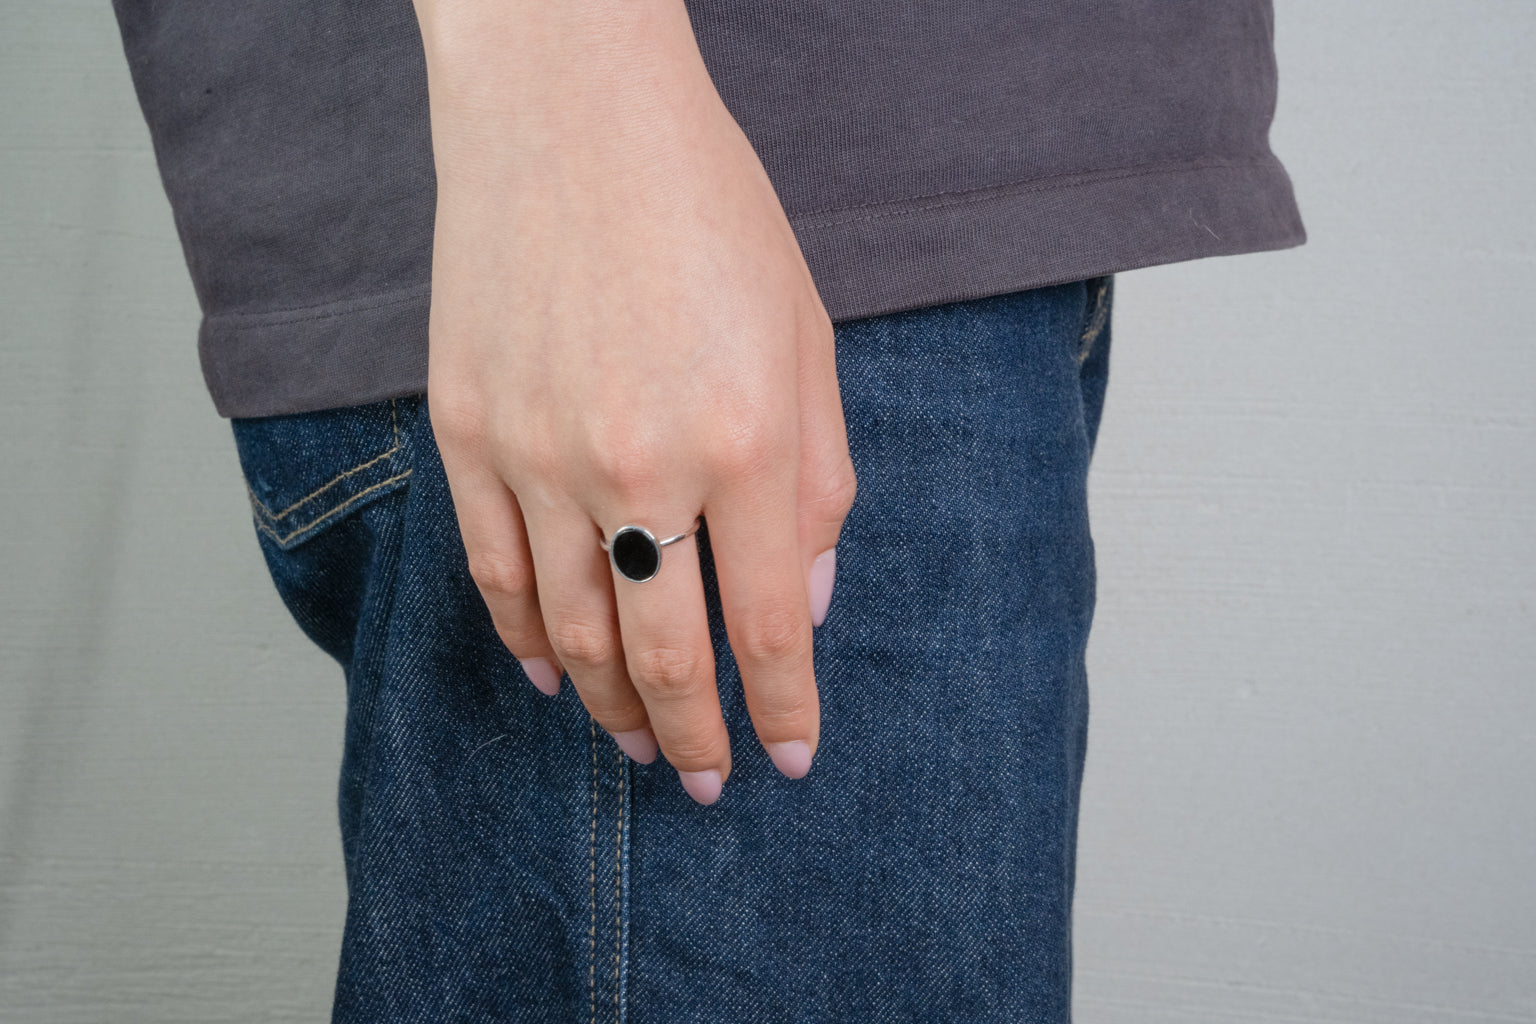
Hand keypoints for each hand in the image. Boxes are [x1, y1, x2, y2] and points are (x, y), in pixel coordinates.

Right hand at [413, 0, 856, 803]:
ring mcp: (538, 453)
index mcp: (744, 440)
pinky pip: (492, 572)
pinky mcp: (467, 432)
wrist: (570, 111)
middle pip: (666, 654)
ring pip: (572, 630)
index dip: (786, 707)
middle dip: (696, 737)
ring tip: (639, 743)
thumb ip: (818, 480)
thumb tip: (806, 601)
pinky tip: (550, 673)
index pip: (769, 626)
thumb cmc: (709, 210)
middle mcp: (639, 464)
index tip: (792, 757)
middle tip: (710, 781)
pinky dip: (523, 637)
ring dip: (611, 704)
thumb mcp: (807, 337)